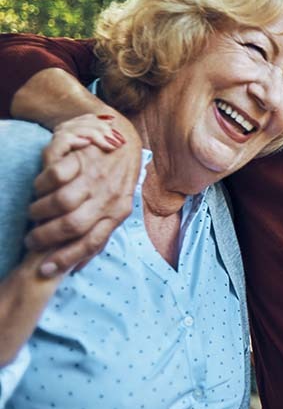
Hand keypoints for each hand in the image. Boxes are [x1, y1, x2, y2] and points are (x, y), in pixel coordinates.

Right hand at [25, 115, 141, 276]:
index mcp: (118, 212)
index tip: (43, 269)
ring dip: (40, 211)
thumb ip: (99, 233)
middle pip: (72, 224)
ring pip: (62, 201)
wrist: (123, 139)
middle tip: (31, 239)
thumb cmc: (114, 180)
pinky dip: (41, 184)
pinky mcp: (84, 156)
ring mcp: (97, 175)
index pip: (92, 242)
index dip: (65, 259)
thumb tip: (77, 268)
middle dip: (45, 237)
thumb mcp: (114, 207)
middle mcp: (109, 196)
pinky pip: (55, 174)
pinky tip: (39, 188)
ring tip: (34, 212)